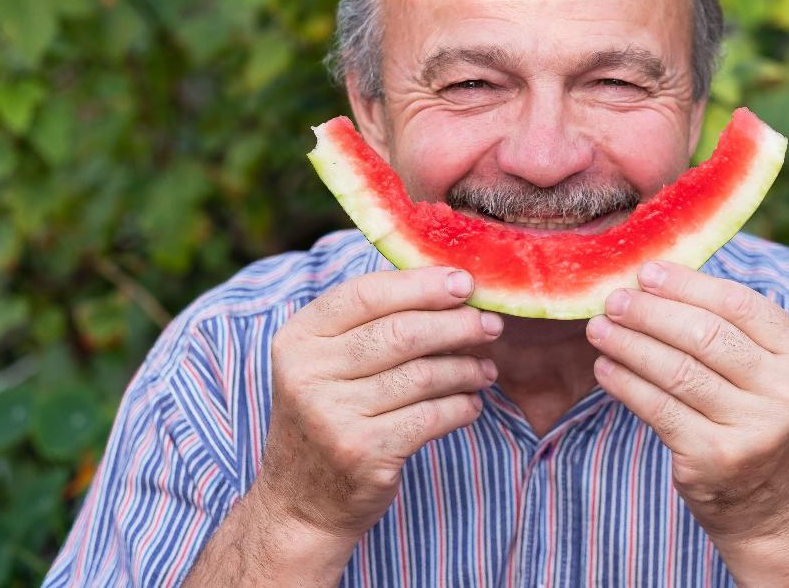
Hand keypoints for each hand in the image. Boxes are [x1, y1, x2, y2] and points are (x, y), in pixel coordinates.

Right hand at [256, 267, 500, 541]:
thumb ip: (367, 324)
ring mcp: (333, 417)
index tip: (464, 283)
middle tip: (491, 326)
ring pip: (424, 376)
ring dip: (466, 369)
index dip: (421, 284)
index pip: (366, 294)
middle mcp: (308, 375)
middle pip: (402, 333)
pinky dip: (461, 406)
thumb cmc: (328, 417)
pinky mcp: (364, 453)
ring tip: (485, 370)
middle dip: (457, 325)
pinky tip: (470, 403)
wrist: (301, 504)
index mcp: (298, 339)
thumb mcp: (324, 365)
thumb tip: (446, 284)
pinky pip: (432, 416)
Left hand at [586, 260, 788, 543]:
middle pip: (705, 335)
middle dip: (651, 312)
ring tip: (599, 329)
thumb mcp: (770, 375)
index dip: (688, 284)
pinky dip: (626, 383)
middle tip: (613, 300)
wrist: (774, 508)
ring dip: (629, 344)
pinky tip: (605, 368)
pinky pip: (658, 408)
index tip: (647, 272)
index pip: (740, 305)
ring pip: (676, 370)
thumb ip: (733, 330)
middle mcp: (787, 394)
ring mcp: (753, 430)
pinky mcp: (714, 458)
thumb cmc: (758, 422)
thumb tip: (658, 280)